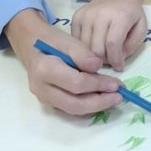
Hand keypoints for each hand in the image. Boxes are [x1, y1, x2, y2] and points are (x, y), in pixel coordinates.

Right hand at [5, 9, 122, 116]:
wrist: (30, 46)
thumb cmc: (51, 41)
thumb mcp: (68, 40)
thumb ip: (83, 53)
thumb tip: (97, 67)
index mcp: (44, 70)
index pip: (76, 83)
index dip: (99, 85)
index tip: (117, 84)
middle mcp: (41, 88)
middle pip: (74, 103)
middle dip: (100, 102)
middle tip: (119, 96)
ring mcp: (43, 98)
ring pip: (73, 109)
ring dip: (96, 106)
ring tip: (114, 98)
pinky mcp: (48, 102)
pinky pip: (70, 109)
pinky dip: (88, 106)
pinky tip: (101, 99)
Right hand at [71, 0, 146, 70]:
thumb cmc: (130, 13)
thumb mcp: (141, 27)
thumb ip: (132, 45)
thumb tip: (118, 59)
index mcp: (119, 16)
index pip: (112, 43)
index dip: (115, 59)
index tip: (119, 67)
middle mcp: (100, 14)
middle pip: (96, 48)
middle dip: (104, 61)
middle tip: (110, 62)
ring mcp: (86, 15)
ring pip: (84, 47)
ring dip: (93, 57)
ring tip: (103, 55)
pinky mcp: (76, 17)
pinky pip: (76, 41)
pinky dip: (84, 48)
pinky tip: (93, 47)